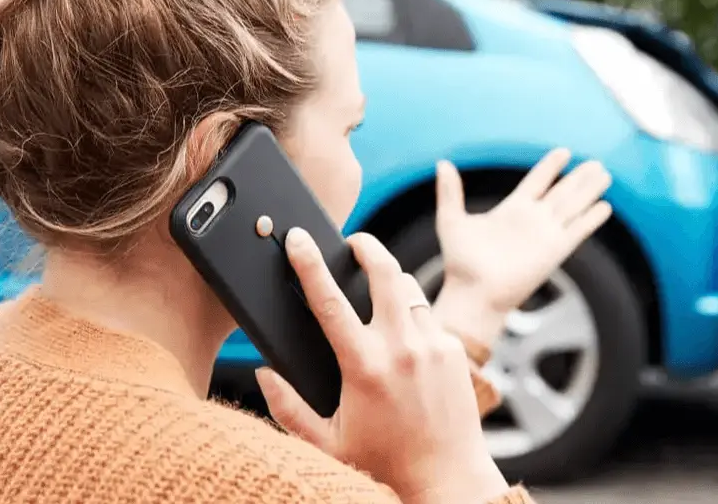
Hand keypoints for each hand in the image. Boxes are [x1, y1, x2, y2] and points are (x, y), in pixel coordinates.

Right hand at [256, 228, 508, 503]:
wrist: (446, 479)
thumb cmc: (383, 464)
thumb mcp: (325, 442)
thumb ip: (287, 407)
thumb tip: (263, 372)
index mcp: (363, 366)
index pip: (328, 300)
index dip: (309, 263)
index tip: (298, 239)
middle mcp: (402, 349)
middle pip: (384, 270)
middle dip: (366, 245)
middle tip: (352, 242)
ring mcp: (433, 346)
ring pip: (409, 288)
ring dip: (390, 280)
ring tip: (376, 288)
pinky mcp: (454, 351)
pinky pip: (428, 316)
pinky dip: (411, 315)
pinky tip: (402, 335)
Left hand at [431, 148, 611, 346]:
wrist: (473, 294)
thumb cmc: (460, 263)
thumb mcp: (452, 220)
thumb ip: (450, 192)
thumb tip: (443, 163)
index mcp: (511, 210)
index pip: (536, 182)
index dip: (550, 167)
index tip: (564, 152)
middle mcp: (532, 220)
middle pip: (561, 192)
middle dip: (579, 178)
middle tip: (596, 163)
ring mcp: (545, 235)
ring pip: (573, 206)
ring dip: (589, 191)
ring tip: (604, 174)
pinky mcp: (554, 251)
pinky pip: (577, 230)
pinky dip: (591, 219)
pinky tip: (605, 206)